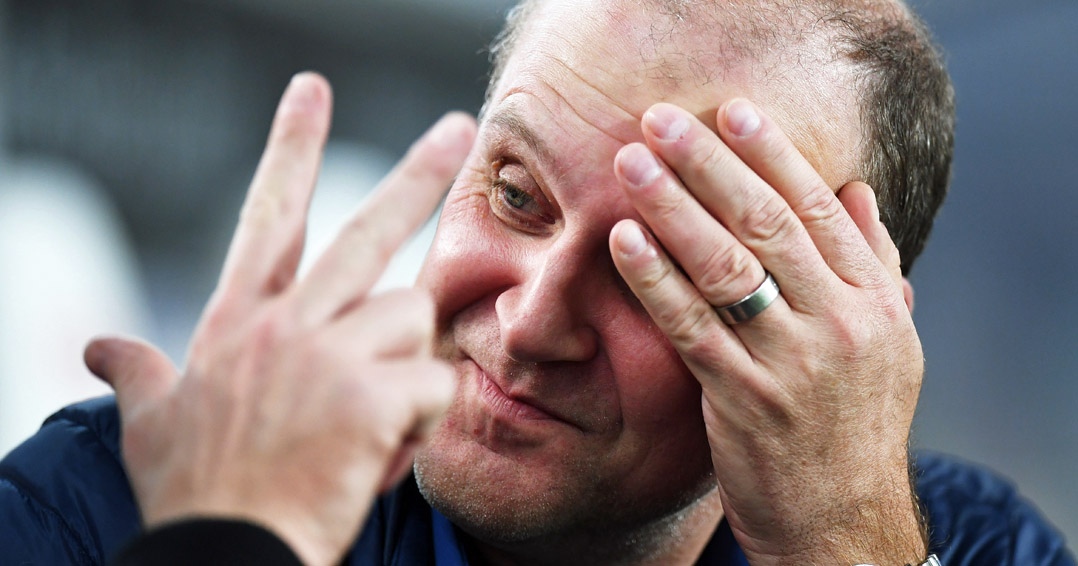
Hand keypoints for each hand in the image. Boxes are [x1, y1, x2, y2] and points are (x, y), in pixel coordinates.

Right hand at [83, 73, 475, 565]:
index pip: (270, 215)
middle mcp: (287, 323)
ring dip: (404, 367)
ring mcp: (331, 354)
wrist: (226, 553)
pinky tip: (380, 453)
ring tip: (365, 421)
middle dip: (418, 173)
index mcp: (240, 320)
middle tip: (457, 127)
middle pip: (367, 229)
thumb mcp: (149, 423)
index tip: (311, 92)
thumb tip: (95, 346)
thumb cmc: (194, 492)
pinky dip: (420, 422)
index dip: (293, 148)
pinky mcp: (373, 394)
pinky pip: (434, 384)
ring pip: (412, 319)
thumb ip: (135, 372)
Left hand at [609, 100, 924, 564]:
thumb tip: (858, 192)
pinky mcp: (743, 400)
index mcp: (875, 302)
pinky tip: (625, 242)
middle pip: (767, 225)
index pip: (819, 209)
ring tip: (632, 165)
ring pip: (726, 267)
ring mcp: (791, 363)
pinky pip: (692, 328)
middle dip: (710, 165)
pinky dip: (656, 280)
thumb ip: (874, 265)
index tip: (731, 111)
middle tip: (661, 121)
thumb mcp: (890, 342)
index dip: (773, 154)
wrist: (842, 521)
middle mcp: (839, 324)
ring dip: (673, 208)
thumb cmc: (855, 425)